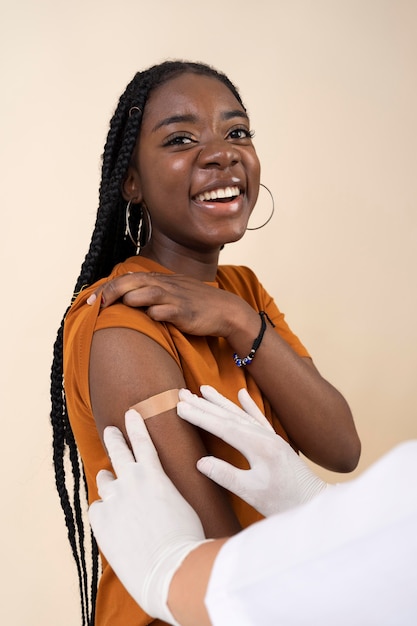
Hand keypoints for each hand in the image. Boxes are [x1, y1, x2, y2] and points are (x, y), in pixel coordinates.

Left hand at [87, 271, 248, 337]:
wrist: (226, 311)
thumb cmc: (198, 304)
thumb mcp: (173, 292)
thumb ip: (152, 292)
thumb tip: (128, 296)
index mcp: (161, 281)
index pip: (128, 278)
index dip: (107, 287)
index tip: (90, 300)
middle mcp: (166, 286)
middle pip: (133, 282)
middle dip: (111, 291)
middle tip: (95, 304)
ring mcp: (176, 298)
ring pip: (148, 292)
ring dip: (130, 298)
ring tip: (114, 307)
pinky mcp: (186, 313)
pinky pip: (166, 311)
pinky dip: (155, 313)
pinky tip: (148, 318)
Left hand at [88, 409, 207, 624]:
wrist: (168, 569)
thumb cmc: (185, 540)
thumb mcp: (182, 506)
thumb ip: (164, 493)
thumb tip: (157, 494)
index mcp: (155, 475)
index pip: (143, 442)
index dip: (136, 426)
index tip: (130, 413)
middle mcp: (131, 481)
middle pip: (118, 452)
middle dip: (114, 438)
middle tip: (110, 431)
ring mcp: (113, 500)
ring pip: (104, 481)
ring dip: (107, 479)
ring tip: (107, 479)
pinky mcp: (100, 520)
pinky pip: (98, 509)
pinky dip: (104, 511)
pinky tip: (112, 521)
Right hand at [177, 386, 328, 515]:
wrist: (314, 504)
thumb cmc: (284, 502)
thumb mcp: (252, 493)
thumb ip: (226, 476)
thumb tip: (200, 462)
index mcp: (259, 447)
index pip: (222, 427)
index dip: (200, 416)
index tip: (180, 407)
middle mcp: (265, 437)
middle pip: (229, 416)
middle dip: (204, 405)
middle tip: (182, 393)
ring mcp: (272, 438)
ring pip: (241, 414)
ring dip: (221, 402)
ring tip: (203, 389)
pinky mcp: (276, 443)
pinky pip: (259, 418)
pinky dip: (249, 406)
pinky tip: (242, 394)